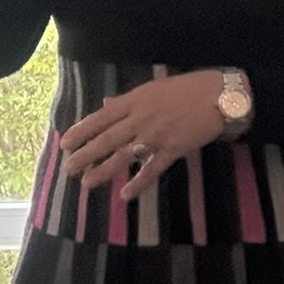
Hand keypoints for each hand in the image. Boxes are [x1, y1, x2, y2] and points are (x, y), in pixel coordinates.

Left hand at [61, 71, 225, 201]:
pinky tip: (125, 194)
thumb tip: (105, 104)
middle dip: (85, 154)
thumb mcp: (151, 89)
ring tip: (86, 183)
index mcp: (134, 102)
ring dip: (103, 170)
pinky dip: (138, 183)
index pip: (101, 118)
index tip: (65, 143)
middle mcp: (140, 119)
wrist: (218, 95)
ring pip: (124, 155)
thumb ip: (126, 100)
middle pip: (107, 139)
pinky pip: (151, 169)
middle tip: (68, 168)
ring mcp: (156, 136)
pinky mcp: (172, 150)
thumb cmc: (185, 89)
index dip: (81, 131)